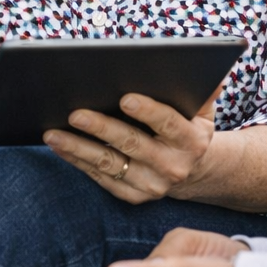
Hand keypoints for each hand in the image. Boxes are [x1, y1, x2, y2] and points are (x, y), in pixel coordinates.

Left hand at [43, 92, 215, 203]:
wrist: (194, 170)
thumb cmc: (189, 126)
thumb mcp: (203, 110)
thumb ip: (204, 90)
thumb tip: (214, 70)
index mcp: (191, 141)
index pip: (168, 123)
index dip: (148, 111)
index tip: (125, 97)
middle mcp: (172, 167)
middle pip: (132, 144)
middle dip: (101, 128)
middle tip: (74, 113)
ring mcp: (151, 185)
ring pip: (109, 164)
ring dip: (78, 148)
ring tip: (52, 133)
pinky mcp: (133, 196)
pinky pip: (100, 177)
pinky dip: (77, 161)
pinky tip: (59, 146)